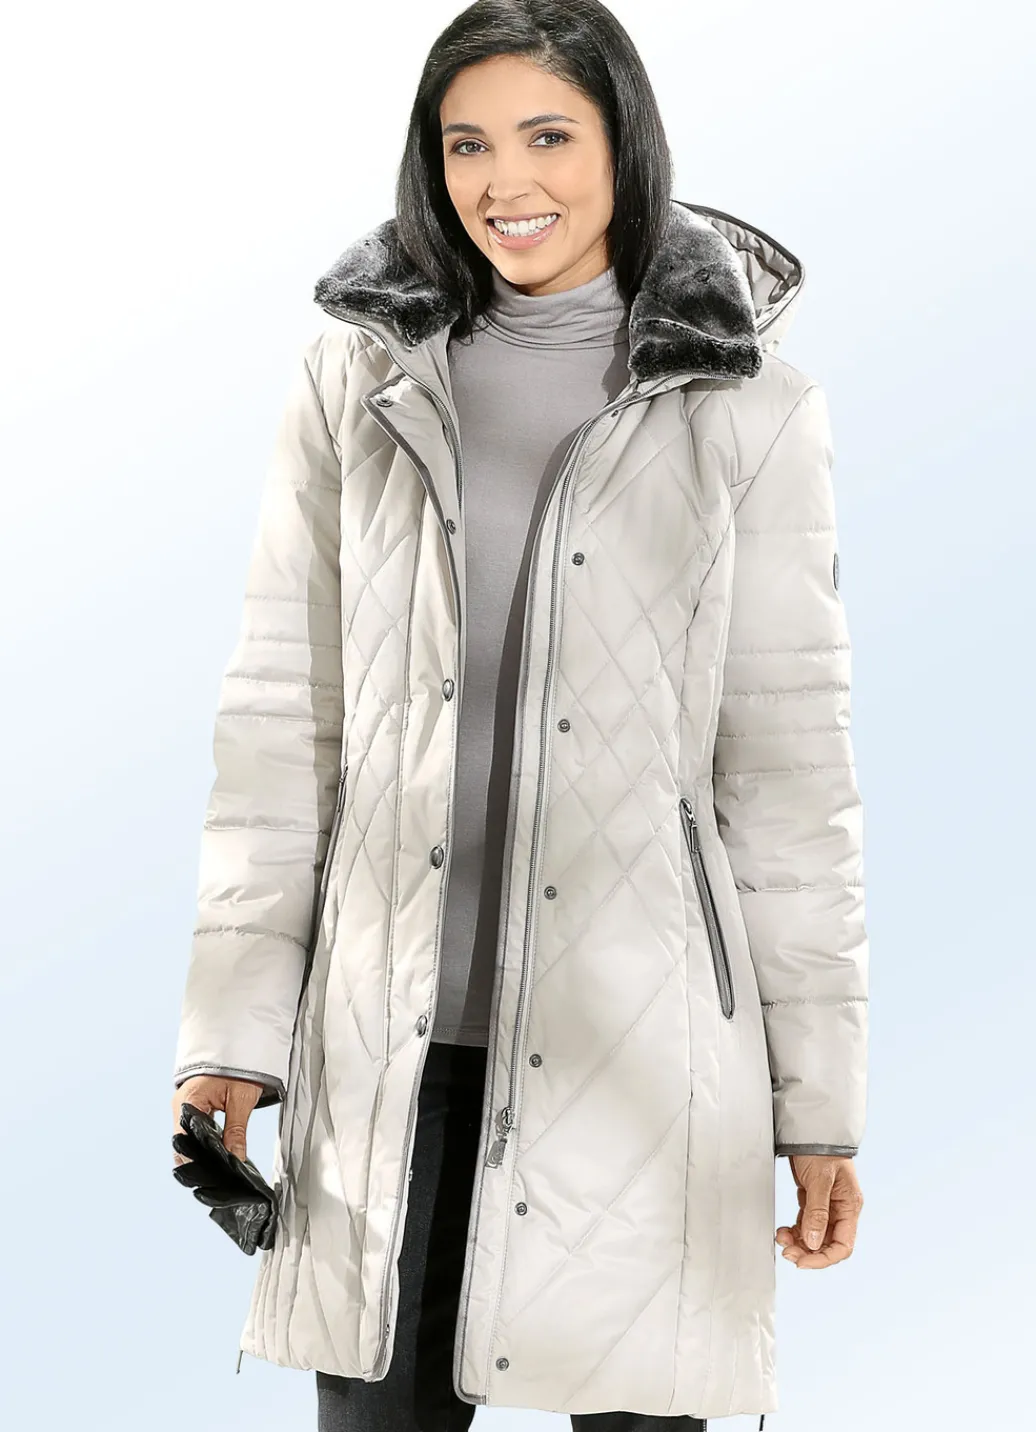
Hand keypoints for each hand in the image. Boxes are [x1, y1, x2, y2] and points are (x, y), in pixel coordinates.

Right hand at [171, 1075, 263, 1165]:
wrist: (241, 1043)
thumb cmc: (239, 1066)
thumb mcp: (241, 1100)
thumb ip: (236, 1132)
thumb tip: (235, 1160)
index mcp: (188, 1102)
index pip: (185, 1142)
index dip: (197, 1160)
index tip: (212, 1173)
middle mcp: (182, 1106)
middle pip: (184, 1143)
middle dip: (199, 1159)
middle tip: (219, 1173)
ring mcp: (186, 1106)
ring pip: (189, 1138)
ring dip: (202, 1151)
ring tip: (219, 1165)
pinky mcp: (194, 1106)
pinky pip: (195, 1129)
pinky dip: (204, 1141)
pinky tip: (218, 1150)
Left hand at [775, 1154, 863, 1268]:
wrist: (811, 1130)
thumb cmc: (821, 1150)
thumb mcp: (820, 1180)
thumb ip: (817, 1212)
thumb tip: (813, 1243)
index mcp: (850, 1207)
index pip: (843, 1245)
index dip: (823, 1259)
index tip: (803, 1262)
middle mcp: (841, 1210)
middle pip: (827, 1243)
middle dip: (808, 1252)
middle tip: (787, 1252)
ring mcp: (827, 1206)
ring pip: (815, 1236)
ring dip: (799, 1242)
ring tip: (781, 1239)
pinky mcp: (814, 1200)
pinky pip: (806, 1224)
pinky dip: (795, 1230)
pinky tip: (784, 1230)